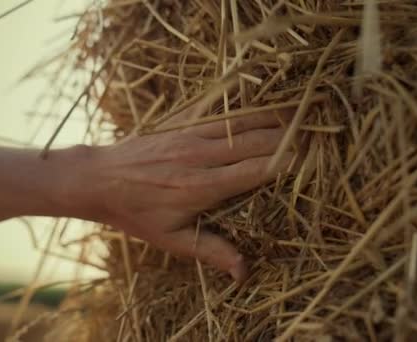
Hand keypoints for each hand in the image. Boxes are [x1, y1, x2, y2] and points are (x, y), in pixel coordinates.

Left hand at [65, 109, 298, 281]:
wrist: (98, 179)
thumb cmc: (134, 212)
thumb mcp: (171, 239)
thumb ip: (211, 252)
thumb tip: (244, 273)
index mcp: (203, 186)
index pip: (257, 170)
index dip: (288, 164)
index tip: (313, 161)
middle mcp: (201, 156)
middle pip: (257, 141)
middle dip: (290, 138)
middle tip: (318, 136)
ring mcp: (191, 134)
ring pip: (243, 122)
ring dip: (274, 118)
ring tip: (302, 116)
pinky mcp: (182, 123)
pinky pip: (221, 112)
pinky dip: (246, 109)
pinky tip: (263, 106)